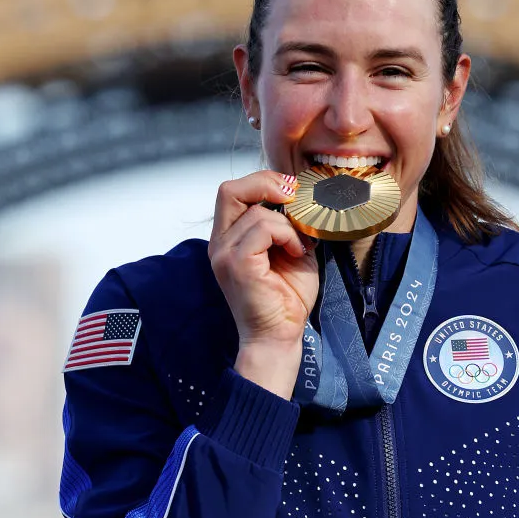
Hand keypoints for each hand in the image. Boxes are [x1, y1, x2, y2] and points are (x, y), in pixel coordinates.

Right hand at [207, 171, 318, 396]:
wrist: (281, 335)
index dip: (262, 182)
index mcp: (229, 238)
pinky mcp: (236, 263)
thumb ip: (285, 224)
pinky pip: (263, 228)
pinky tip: (295, 252)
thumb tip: (298, 198)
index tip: (290, 191)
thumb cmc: (286, 298)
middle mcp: (220, 243)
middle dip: (266, 184)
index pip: (232, 192)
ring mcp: (224, 253)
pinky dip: (286, 235)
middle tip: (293, 197)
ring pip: (257, 212)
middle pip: (229, 190)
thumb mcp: (289, 249)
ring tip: (298, 247)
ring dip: (288, 225)